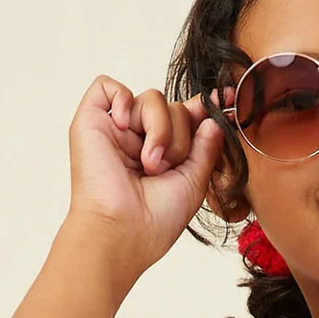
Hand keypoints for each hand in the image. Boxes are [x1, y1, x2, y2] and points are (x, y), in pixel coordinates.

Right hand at [64, 72, 235, 273]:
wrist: (124, 232)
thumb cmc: (156, 219)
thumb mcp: (194, 181)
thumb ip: (206, 147)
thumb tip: (213, 119)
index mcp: (164, 153)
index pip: (186, 118)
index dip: (205, 108)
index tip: (228, 99)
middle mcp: (140, 138)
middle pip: (174, 106)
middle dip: (179, 136)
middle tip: (165, 168)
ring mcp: (116, 129)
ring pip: (152, 97)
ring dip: (160, 130)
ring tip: (149, 163)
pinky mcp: (90, 121)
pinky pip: (107, 85)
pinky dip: (122, 98)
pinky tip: (126, 125)